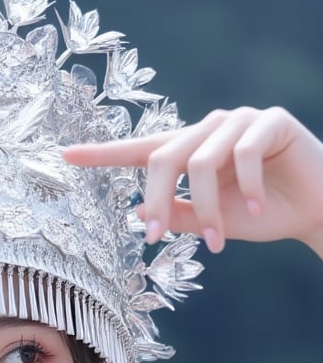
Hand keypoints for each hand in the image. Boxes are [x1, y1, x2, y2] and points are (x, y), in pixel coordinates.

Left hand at [62, 106, 322, 257]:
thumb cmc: (261, 214)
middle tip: (153, 238)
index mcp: (190, 150)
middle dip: (155, 200)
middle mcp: (209, 129)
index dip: (102, 153)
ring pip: (201, 161)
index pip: (140, 149)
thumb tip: (138, 215)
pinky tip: (254, 209)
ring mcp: (239, 121)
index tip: (65, 155)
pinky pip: (245, 152)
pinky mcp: (271, 121)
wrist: (316, 210)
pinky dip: (245, 188)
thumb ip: (177, 215)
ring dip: (205, 208)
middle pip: (164, 156)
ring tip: (216, 242)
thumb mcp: (212, 222)